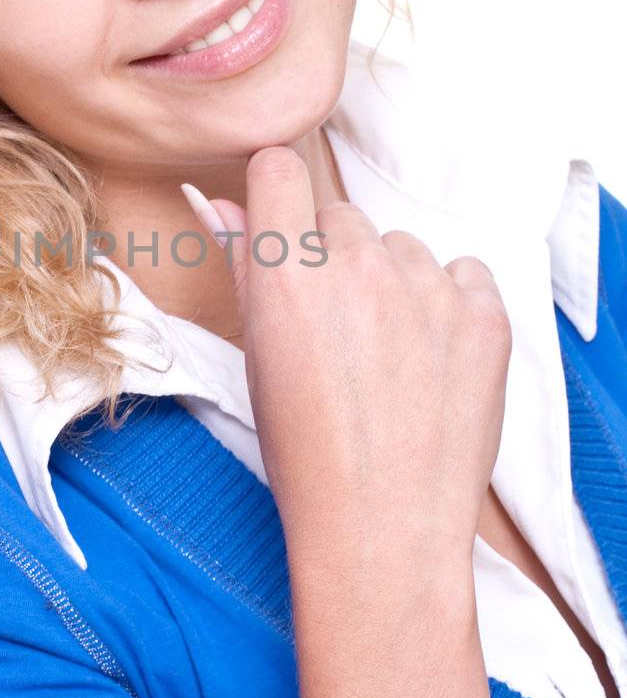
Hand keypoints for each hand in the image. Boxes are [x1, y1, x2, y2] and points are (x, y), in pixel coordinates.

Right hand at [193, 146, 511, 576]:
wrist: (380, 526)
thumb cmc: (304, 450)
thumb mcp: (255, 355)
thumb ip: (239, 263)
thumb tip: (212, 198)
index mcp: (285, 273)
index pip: (278, 171)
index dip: (275, 197)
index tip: (280, 229)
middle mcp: (356, 265)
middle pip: (339, 217)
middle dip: (332, 258)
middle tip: (334, 330)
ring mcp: (426, 288)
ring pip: (401, 246)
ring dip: (392, 281)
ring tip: (386, 355)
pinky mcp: (484, 314)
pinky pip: (463, 273)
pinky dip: (449, 304)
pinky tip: (431, 358)